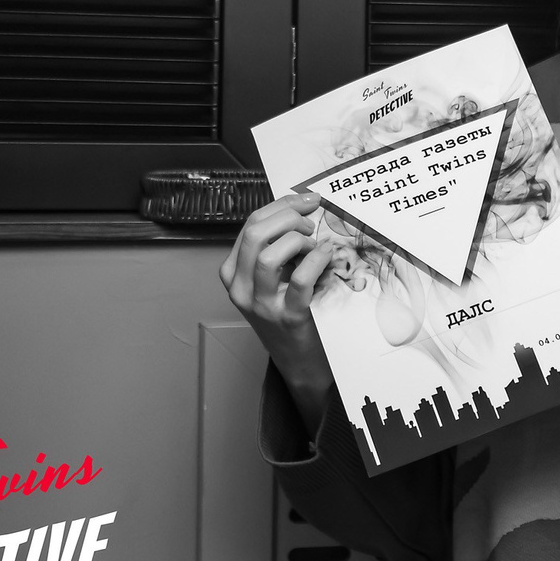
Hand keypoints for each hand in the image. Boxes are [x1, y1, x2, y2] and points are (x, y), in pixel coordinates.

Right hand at [219, 193, 335, 433]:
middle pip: (256, 234)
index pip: (251, 225)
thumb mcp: (272, 278)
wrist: (298, 361)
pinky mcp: (288, 318)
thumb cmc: (288, 312)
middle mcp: (240, 288)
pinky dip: (316, 260)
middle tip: (311, 220)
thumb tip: (300, 210)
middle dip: (288, 216)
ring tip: (314, 244)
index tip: (308, 199)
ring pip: (269, 256)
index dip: (281, 205)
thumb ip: (277, 247)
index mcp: (233, 273)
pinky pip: (300, 280)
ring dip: (298, 241)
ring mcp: (261, 305)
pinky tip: (326, 255)